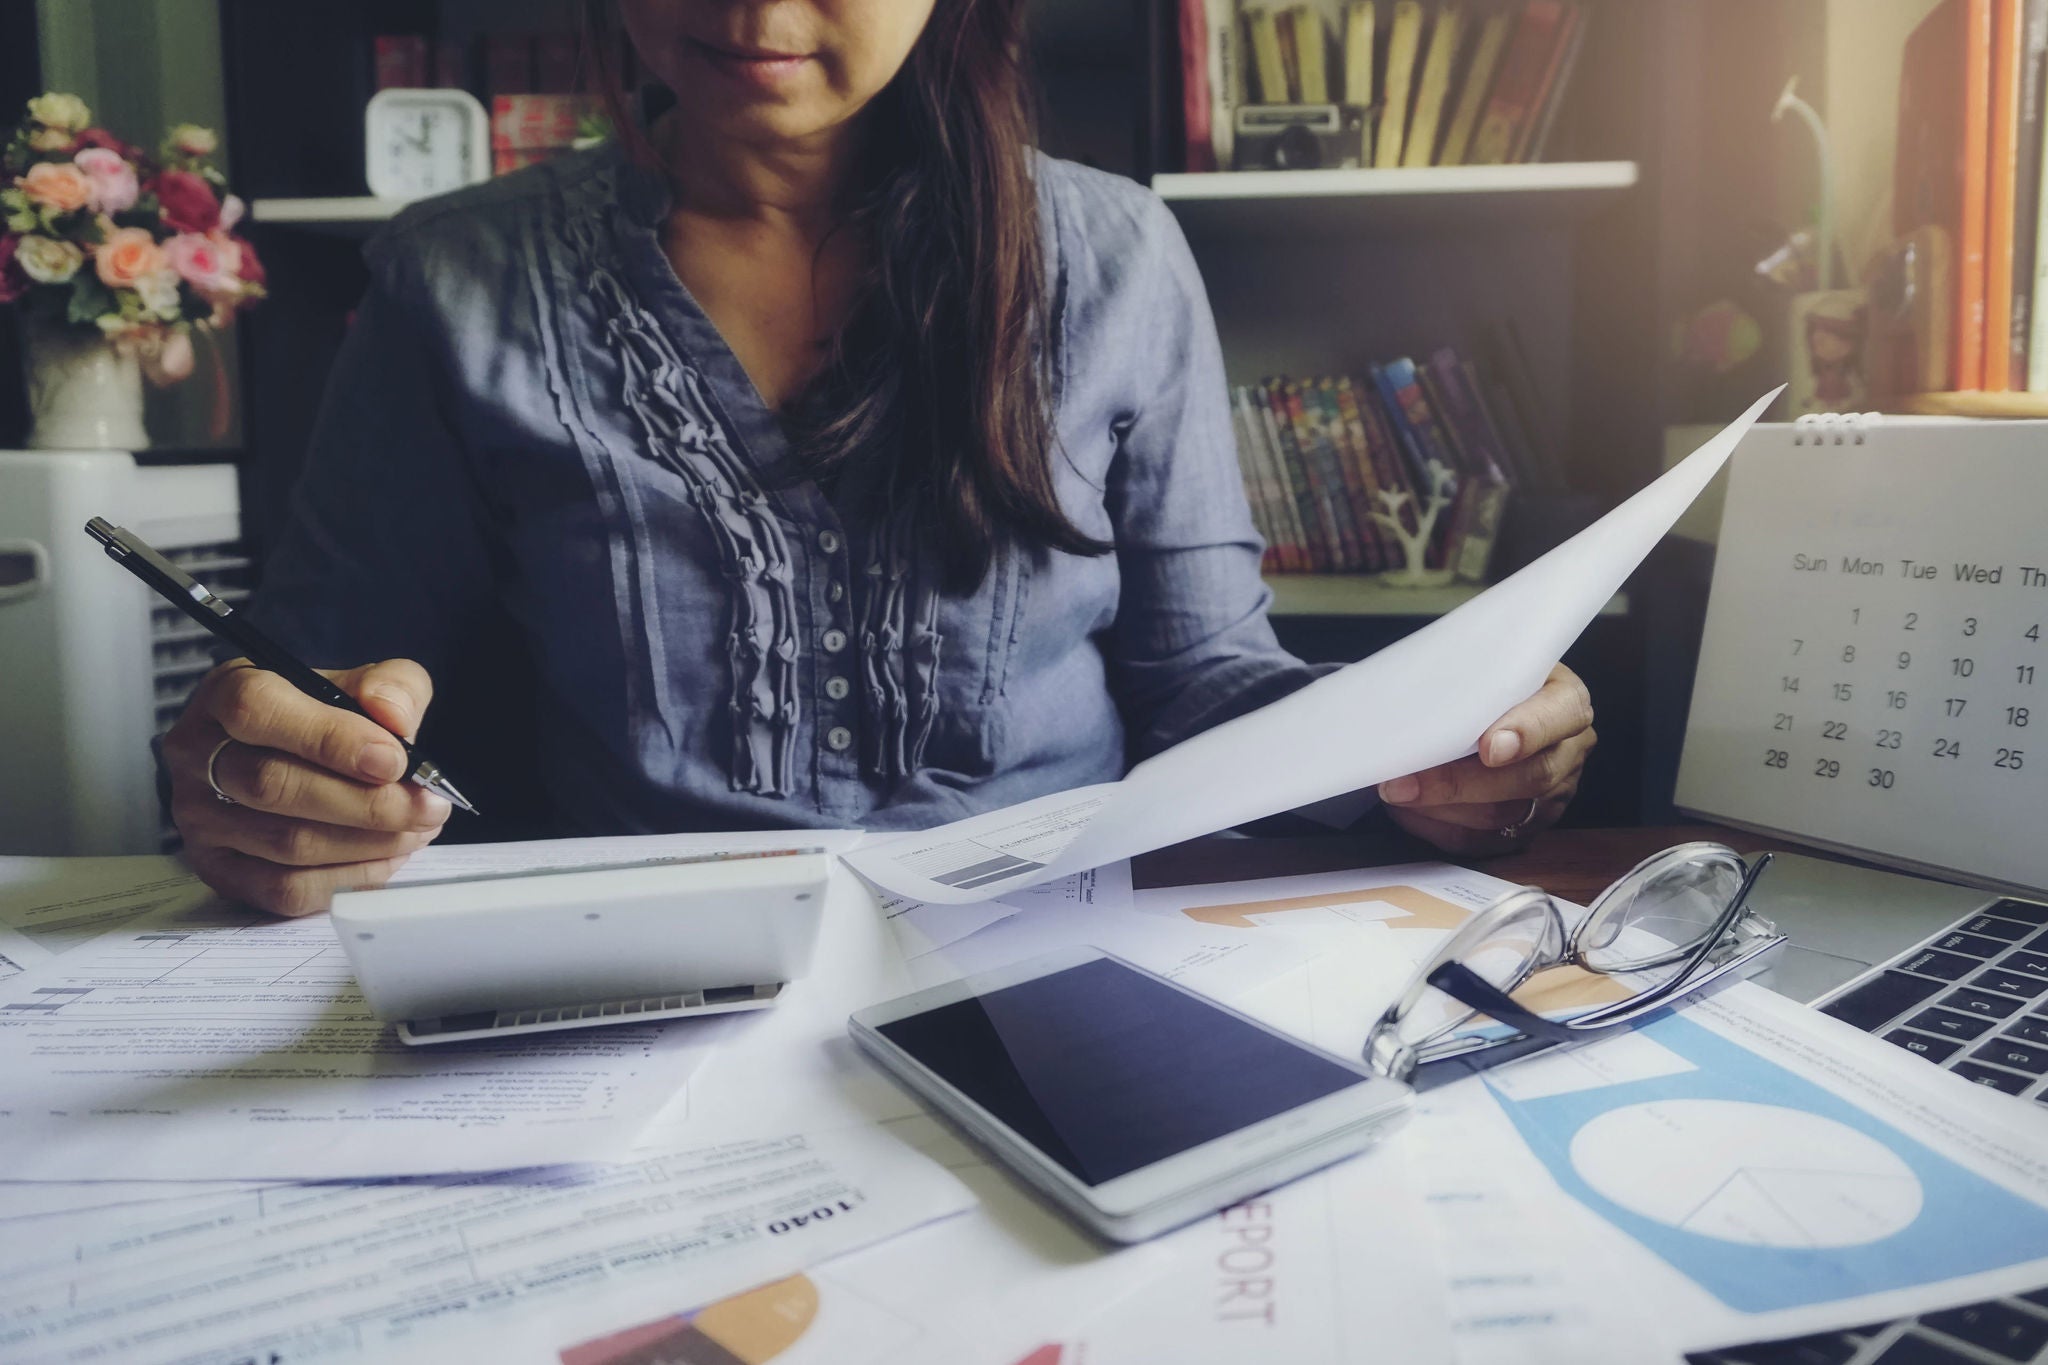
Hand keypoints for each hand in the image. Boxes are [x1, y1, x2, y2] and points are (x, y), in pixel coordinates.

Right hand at [163, 658, 450, 916]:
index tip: (393, 760)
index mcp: (225, 694)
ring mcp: (200, 819)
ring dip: (369, 842)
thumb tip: (397, 721)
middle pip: (274, 786)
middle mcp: (197, 756)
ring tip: (418, 827)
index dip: (330, 738)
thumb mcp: (360, 683)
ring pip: (286, 843)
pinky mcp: (219, 870)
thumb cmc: (323, 718)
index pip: (258, 710)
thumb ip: (390, 687)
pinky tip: (387, 856)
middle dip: (367, 802)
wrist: (287, 755)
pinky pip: (286, 889)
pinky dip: (348, 877)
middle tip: (427, 805)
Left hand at [1376, 663, 1595, 856]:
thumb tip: (1417, 700)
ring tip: (1397, 792)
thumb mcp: (1487, 663)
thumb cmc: (1484, 681)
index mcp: (1566, 701)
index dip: (1527, 732)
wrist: (1489, 706)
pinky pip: (1482, 841)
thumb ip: (1470, 679)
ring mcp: (1552, 795)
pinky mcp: (1526, 828)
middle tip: (1405, 781)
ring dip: (1440, 809)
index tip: (1490, 747)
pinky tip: (1408, 812)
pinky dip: (1438, 829)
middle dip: (1459, 783)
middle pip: (1529, 777)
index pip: (1561, 714)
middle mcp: (1568, 751)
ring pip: (1501, 816)